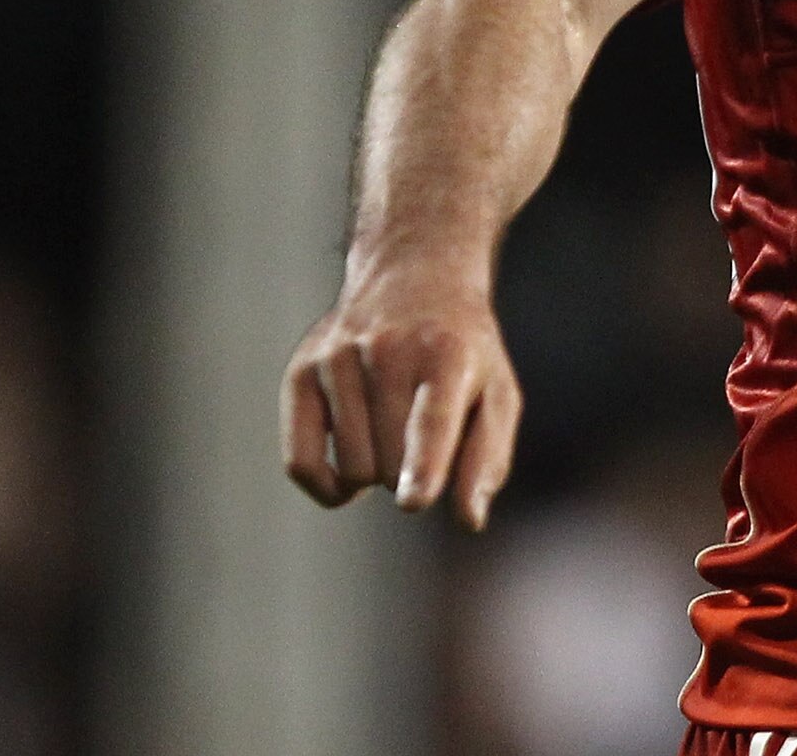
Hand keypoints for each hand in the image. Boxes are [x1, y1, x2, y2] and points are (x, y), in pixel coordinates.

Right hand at [281, 253, 519, 530]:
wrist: (414, 276)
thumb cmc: (463, 352)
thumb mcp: (496, 392)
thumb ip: (487, 458)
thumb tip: (469, 520)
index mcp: (447, 354)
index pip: (432, 418)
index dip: (425, 464)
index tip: (414, 500)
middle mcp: (388, 351)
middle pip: (391, 462)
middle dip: (410, 473)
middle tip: (422, 435)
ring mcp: (338, 359)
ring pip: (352, 469)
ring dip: (376, 476)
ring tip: (392, 438)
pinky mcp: (301, 373)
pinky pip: (301, 464)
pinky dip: (327, 489)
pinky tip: (349, 484)